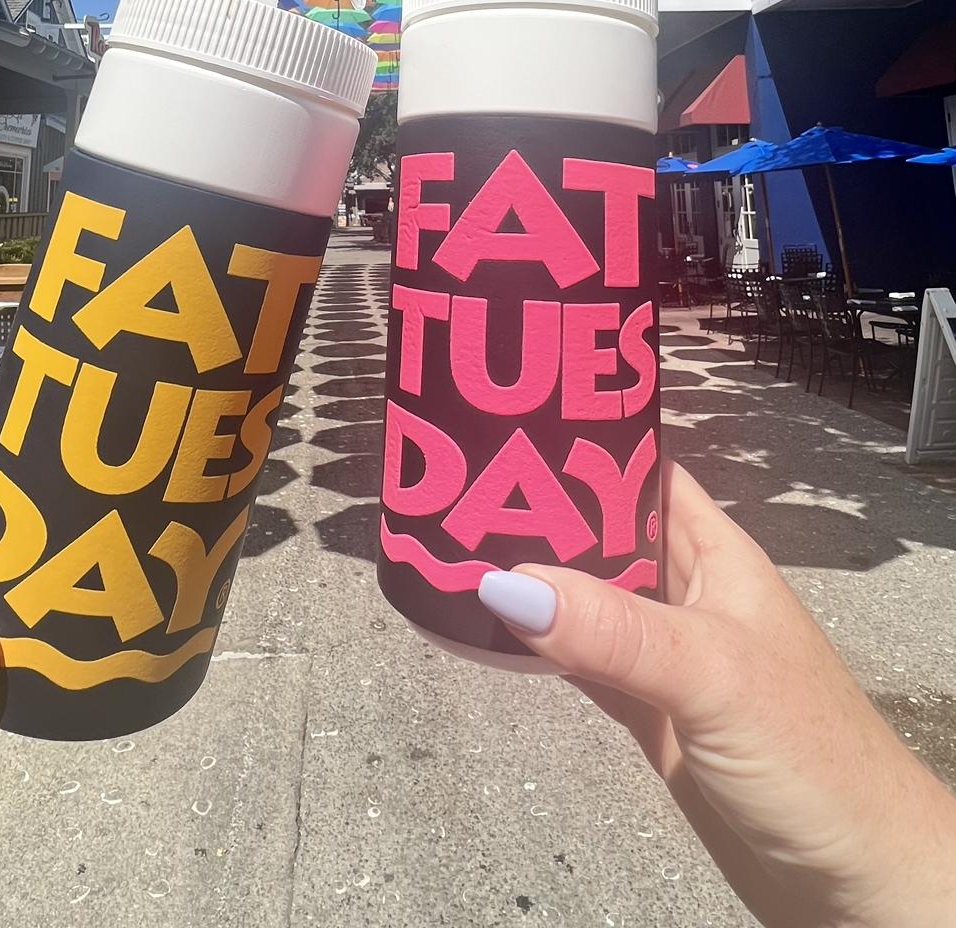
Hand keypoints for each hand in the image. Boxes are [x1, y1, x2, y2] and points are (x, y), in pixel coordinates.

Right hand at [478, 461, 955, 927]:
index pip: (641, 470)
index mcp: (716, 554)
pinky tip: (486, 630)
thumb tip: (506, 581)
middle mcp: (687, 593)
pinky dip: (535, 646)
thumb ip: (614, 629)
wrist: (852, 878)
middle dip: (536, 508)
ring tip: (446, 546)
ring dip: (531, 579)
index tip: (503, 421)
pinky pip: (579, 661)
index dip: (582, 440)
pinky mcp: (648, 714)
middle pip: (600, 531)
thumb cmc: (812, 756)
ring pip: (584, 597)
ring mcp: (665, 656)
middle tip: (446, 486)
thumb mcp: (709, 674)